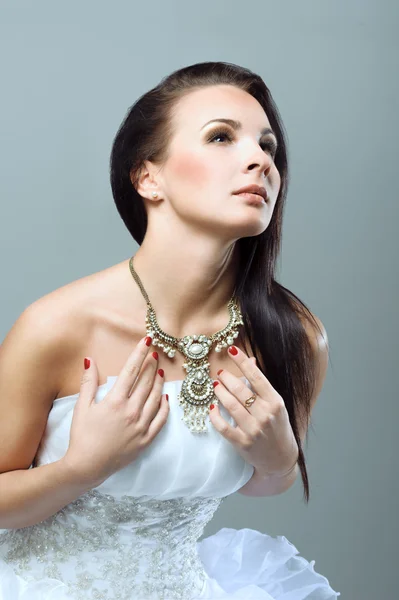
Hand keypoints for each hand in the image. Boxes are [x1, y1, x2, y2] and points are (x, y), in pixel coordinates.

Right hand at [62, 336, 168, 485]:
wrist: (87, 466)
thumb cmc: (82, 436)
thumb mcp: (82, 407)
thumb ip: (88, 382)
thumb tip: (89, 360)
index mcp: (115, 401)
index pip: (131, 371)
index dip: (139, 354)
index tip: (147, 341)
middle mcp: (131, 412)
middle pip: (146, 382)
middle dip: (151, 364)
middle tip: (155, 353)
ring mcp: (141, 426)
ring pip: (156, 398)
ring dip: (159, 382)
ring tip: (160, 371)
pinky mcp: (146, 440)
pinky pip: (161, 419)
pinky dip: (165, 406)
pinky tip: (165, 397)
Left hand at [209, 347, 298, 477]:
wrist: (281, 458)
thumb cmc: (278, 427)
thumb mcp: (275, 405)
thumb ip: (262, 385)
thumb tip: (251, 361)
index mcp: (275, 402)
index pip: (257, 377)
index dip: (243, 362)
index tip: (232, 350)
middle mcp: (265, 415)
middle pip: (240, 390)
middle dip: (226, 378)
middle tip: (220, 373)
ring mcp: (253, 429)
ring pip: (230, 405)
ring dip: (219, 392)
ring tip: (216, 386)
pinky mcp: (242, 443)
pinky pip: (223, 426)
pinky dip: (215, 416)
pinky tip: (212, 408)